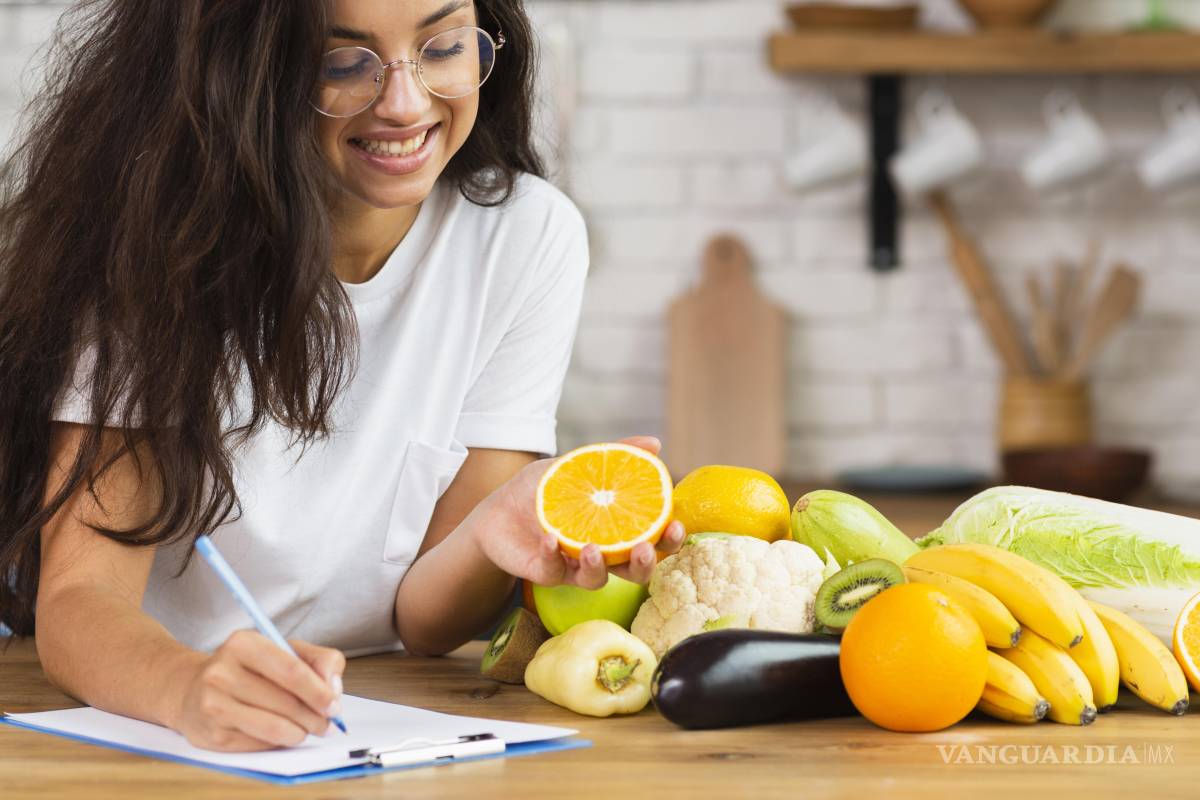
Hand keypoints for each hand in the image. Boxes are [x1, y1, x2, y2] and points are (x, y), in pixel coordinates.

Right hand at [169, 631, 345, 751]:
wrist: (193, 689)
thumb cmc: (249, 669)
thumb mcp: (285, 650)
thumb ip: (320, 660)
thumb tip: (333, 688)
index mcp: (243, 643)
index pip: (291, 670)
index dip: (318, 691)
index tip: (334, 705)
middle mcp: (222, 672)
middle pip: (285, 702)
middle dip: (314, 717)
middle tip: (327, 724)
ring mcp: (213, 704)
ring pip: (273, 727)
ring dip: (300, 733)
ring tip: (307, 730)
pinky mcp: (211, 734)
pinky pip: (258, 744)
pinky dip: (278, 742)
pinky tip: (281, 734)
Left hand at [472, 436, 685, 589]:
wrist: (498, 508)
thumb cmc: (543, 490)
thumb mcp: (577, 465)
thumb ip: (614, 456)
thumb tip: (655, 443)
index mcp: (616, 530)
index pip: (652, 540)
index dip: (669, 539)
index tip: (676, 525)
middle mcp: (601, 553)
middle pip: (635, 571)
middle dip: (645, 564)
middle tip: (645, 548)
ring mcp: (573, 566)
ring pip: (597, 579)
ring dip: (598, 566)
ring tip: (591, 548)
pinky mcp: (545, 572)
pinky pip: (553, 571)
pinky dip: (553, 555)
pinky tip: (550, 539)